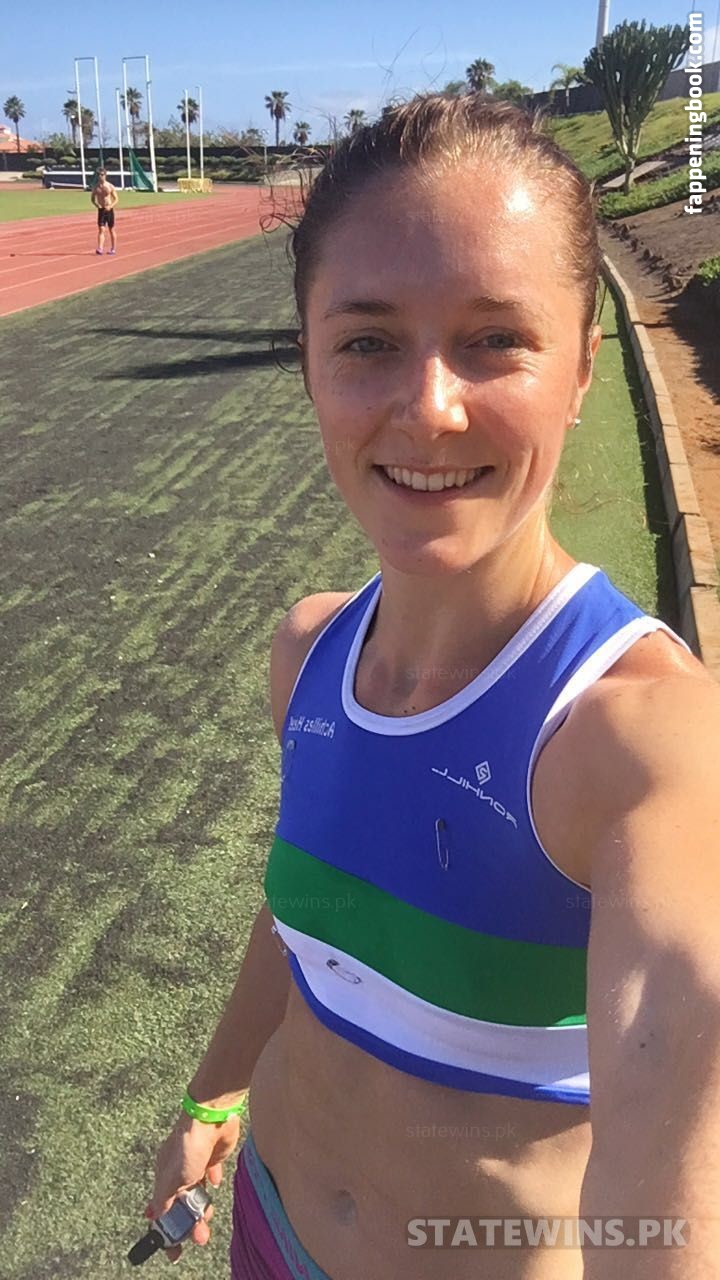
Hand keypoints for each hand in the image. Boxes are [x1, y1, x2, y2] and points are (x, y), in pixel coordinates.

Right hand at [148, 1110, 242, 1262]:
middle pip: (182, 1203)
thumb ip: (163, 1199)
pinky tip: (214, 1182)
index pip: (162, 1208)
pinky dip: (212, 1180)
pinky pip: (211, 1173)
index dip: (166, 1228)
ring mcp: (196, 1163)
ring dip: (203, 1207)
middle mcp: (178, 1170)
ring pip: (198, 1193)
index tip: (173, 1248)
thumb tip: (156, 1217)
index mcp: (164, 1175)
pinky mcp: (213, 1155)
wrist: (211, 1116)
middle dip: (189, 1222)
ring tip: (210, 1216)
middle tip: (200, 1237)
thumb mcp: (171, 1179)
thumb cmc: (188, 1145)